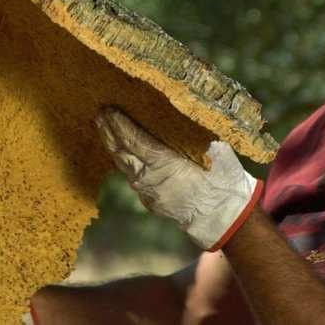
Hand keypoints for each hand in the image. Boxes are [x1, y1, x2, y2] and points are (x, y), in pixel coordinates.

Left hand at [95, 107, 263, 250]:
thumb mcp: (212, 149)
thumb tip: (184, 111)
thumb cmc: (223, 179)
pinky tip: (124, 153)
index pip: (133, 140)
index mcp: (163, 163)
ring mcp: (147, 193)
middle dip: (109, 132)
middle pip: (121, 152)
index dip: (119, 124)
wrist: (224, 216)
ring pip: (124, 166)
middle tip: (100, 114)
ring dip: (114, 147)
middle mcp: (149, 179)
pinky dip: (125, 162)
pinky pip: (132, 177)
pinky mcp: (150, 202)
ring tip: (106, 129)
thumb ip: (192, 134)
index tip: (109, 109)